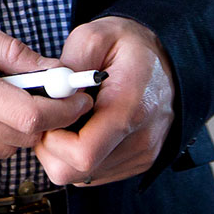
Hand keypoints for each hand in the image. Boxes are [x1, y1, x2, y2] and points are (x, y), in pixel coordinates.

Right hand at [0, 0, 91, 161]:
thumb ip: (9, 50)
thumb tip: (50, 70)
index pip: (30, 115)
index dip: (63, 110)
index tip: (76, 97)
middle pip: (21, 137)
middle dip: (43, 118)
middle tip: (45, 94)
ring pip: (1, 149)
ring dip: (15, 129)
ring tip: (6, 98)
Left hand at [35, 16, 174, 186]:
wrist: (167, 60)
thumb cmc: (128, 45)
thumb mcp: (95, 36)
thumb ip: (68, 64)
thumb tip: (47, 91)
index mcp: (129, 108)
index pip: (82, 153)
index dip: (51, 138)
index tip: (48, 113)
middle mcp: (140, 140)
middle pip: (77, 171)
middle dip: (50, 147)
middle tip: (50, 116)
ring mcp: (142, 155)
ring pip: (82, 176)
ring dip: (63, 151)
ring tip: (69, 116)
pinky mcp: (138, 162)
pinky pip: (94, 174)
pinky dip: (78, 155)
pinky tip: (83, 126)